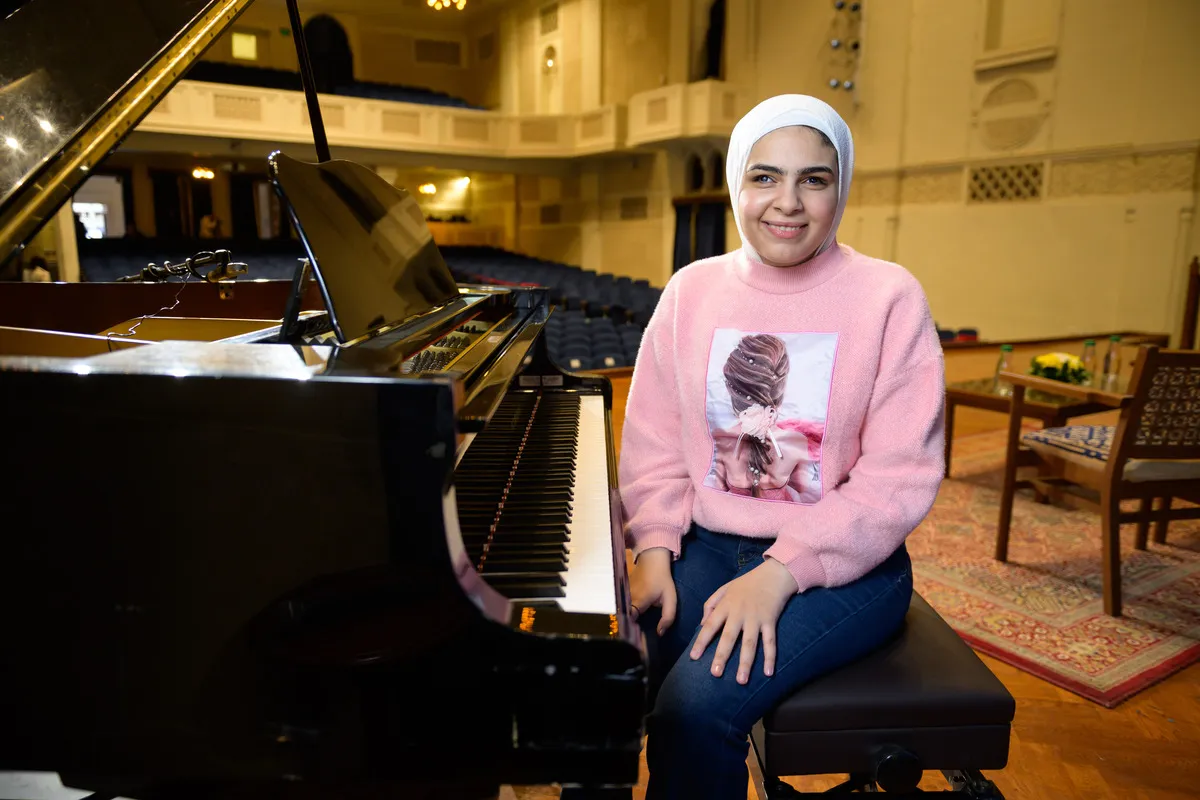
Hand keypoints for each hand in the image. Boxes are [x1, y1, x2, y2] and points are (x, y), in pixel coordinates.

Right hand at [629, 547, 676, 635]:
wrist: (652, 560)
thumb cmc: (663, 580)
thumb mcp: (671, 599)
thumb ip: (668, 617)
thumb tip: (660, 633)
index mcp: (639, 601)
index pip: (629, 620)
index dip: (631, 631)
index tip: (636, 639)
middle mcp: (627, 598)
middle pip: (623, 617)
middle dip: (627, 627)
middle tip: (634, 636)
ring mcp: (622, 594)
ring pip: (621, 611)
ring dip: (625, 619)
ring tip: (630, 628)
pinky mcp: (621, 591)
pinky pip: (621, 605)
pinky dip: (624, 611)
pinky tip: (629, 616)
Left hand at [690, 557, 796, 683]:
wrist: (773, 575)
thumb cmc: (747, 583)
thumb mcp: (724, 589)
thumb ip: (711, 605)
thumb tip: (701, 625)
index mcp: (726, 606)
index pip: (710, 625)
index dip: (701, 641)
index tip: (694, 657)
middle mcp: (740, 614)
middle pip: (729, 638)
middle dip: (722, 656)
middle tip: (715, 674)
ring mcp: (756, 618)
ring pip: (750, 643)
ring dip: (746, 663)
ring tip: (741, 681)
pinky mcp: (771, 621)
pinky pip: (770, 642)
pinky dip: (770, 657)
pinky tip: (769, 673)